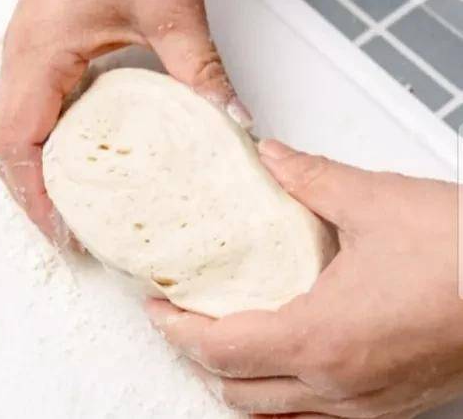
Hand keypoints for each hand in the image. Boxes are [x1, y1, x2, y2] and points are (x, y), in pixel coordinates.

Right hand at [0, 0, 251, 246]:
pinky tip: (71, 157)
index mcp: (40, 52)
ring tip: (63, 204)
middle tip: (64, 228)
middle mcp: (21, 55)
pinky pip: (24, 108)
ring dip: (29, 169)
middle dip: (26, 191)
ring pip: (6, 126)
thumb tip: (230, 123)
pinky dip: (39, 143)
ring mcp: (25, 51)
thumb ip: (200, 69)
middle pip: (1, 142)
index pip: (17, 142)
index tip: (60, 231)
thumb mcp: (169, 9)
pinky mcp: (40, 48)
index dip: (33, 195)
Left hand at [146, 140, 462, 417]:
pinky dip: (282, 392)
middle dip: (197, 358)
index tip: (158, 309)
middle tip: (182, 321)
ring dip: (236, 380)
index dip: (177, 330)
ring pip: (273, 411)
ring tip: (223, 339)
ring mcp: (366, 404)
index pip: (219, 350)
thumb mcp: (378, 202)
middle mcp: (339, 384)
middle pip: (235, 391)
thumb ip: (309, 178)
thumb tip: (270, 158)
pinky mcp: (392, 407)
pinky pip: (316, 415)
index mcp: (321, 337)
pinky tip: (284, 361)